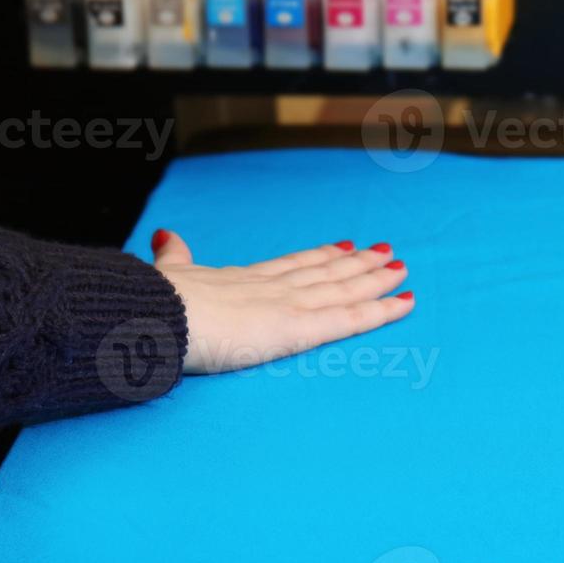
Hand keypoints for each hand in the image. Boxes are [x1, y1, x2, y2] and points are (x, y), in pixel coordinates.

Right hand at [150, 232, 414, 375]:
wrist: (160, 315)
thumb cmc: (158, 303)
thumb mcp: (168, 275)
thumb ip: (174, 257)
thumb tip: (165, 234)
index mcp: (240, 279)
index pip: (290, 265)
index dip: (319, 256)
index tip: (342, 246)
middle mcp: (272, 287)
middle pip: (325, 273)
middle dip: (357, 265)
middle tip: (385, 253)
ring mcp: (289, 304)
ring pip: (344, 289)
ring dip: (375, 280)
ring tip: (401, 269)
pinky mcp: (299, 328)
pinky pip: (351, 318)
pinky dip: (381, 311)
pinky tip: (405, 302)